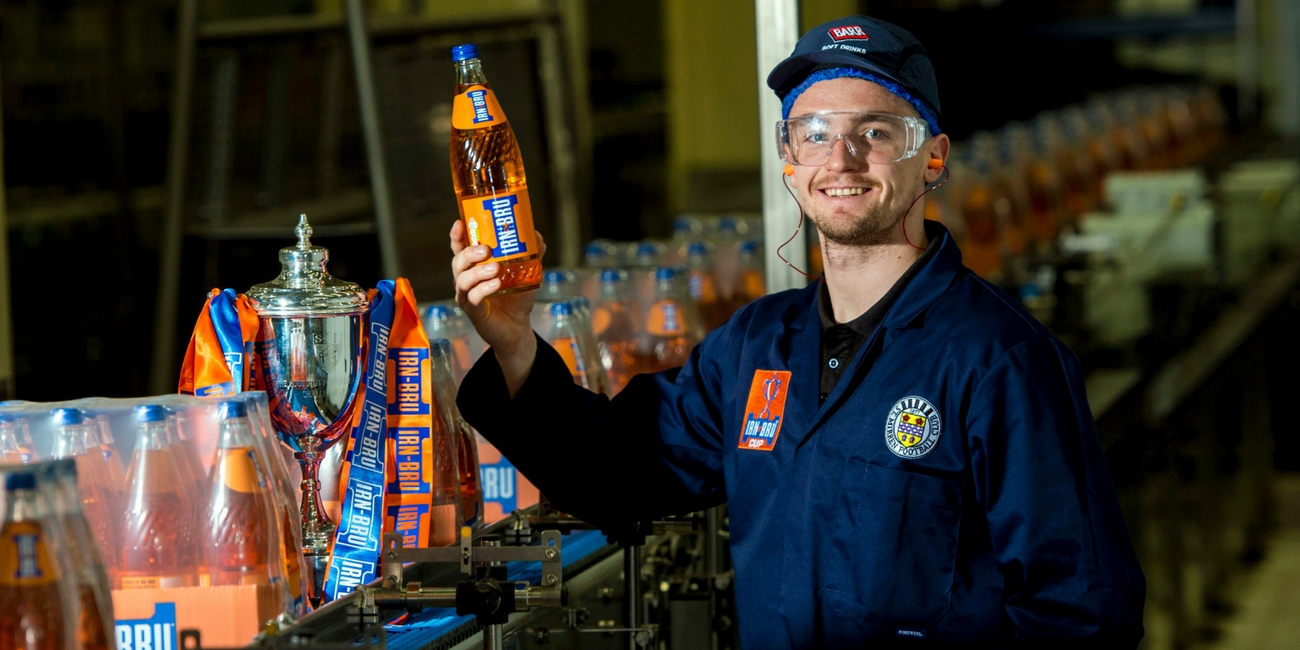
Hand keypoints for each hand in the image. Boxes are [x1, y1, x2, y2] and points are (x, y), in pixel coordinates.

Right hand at [449, 220, 544, 395]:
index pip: (460, 247)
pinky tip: (496, 285)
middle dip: (469, 252)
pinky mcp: (473, 311)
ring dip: (477, 271)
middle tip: (486, 249)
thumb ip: (530, 253)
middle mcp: (466, 278)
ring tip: (494, 268)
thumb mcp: (526, 272)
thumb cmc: (516, 296)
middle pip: (457, 261)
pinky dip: (483, 289)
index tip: (460, 223)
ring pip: (462, 279)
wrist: (517, 326)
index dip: (457, 235)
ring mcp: (466, 295)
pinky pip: (472, 298)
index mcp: (474, 265)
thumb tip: (535, 234)